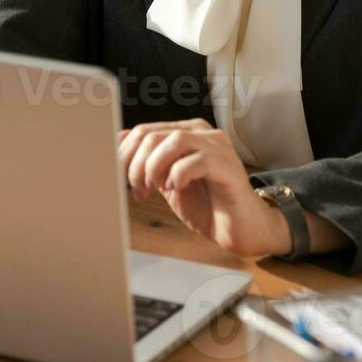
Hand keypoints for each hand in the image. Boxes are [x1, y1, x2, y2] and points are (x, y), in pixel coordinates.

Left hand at [116, 119, 289, 257]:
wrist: (241, 230)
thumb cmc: (207, 206)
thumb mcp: (167, 183)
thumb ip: (148, 163)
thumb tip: (120, 140)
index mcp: (187, 133)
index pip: (144, 131)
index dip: (126, 155)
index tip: (121, 180)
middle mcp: (203, 134)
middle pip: (154, 136)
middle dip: (137, 166)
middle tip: (139, 191)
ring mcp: (218, 147)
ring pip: (174, 141)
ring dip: (155, 168)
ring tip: (155, 189)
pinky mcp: (228, 167)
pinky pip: (197, 160)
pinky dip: (178, 175)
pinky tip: (175, 189)